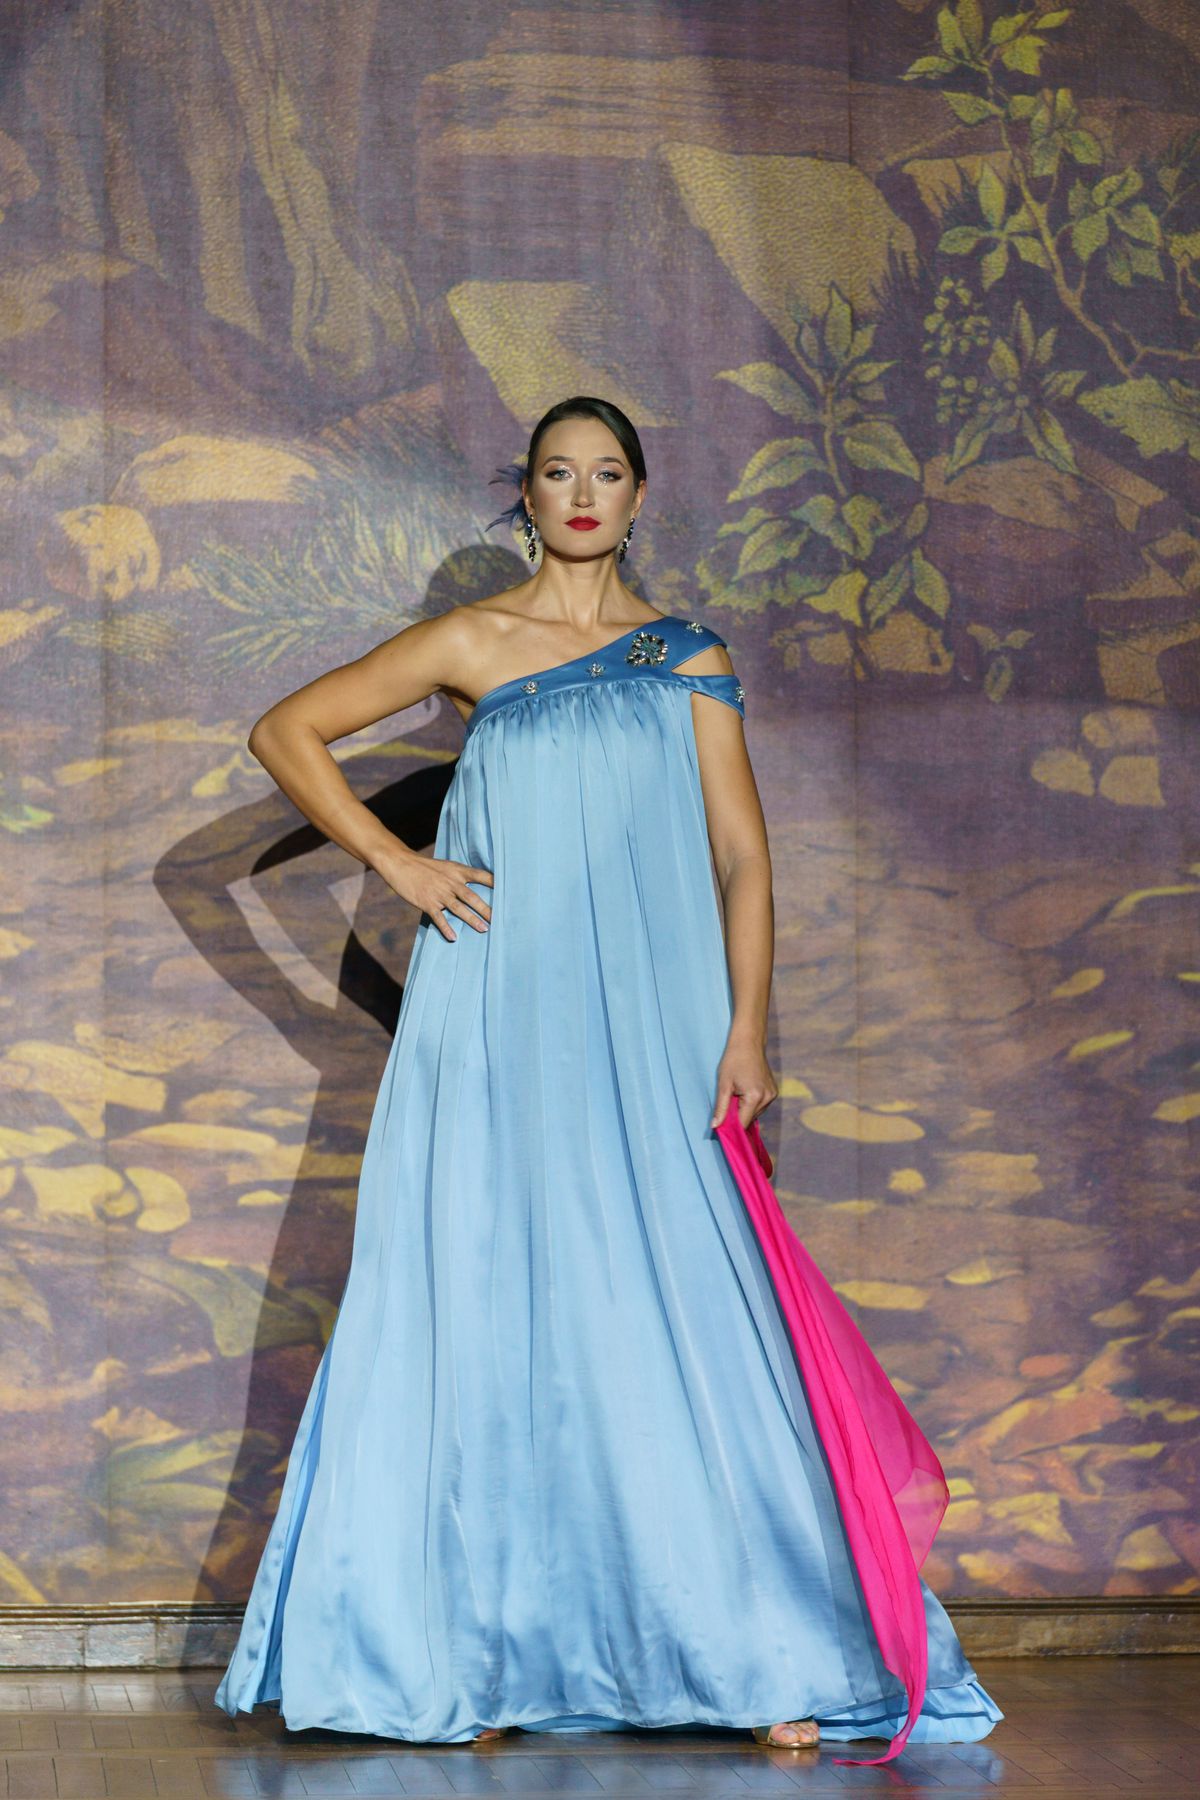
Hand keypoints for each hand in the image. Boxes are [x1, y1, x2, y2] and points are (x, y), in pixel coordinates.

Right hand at [374, 843, 492, 941]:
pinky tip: (453, 937)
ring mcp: (439, 893)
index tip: (510, 891)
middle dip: (487, 909)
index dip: (496, 883)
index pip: (482, 876)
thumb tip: (473, 887)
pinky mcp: (427, 902)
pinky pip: (439, 918)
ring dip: (472, 920)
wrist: (400, 863)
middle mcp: (451, 882)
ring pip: (459, 909)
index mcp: (457, 871)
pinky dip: (446, 928)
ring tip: (484, 930)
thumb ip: (459, 876)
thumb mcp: (445, 866)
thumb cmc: (424, 867)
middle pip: (473, 897)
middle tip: (500, 920)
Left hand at [710, 1035, 776, 1130]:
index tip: (722, 1126)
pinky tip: (745, 1091)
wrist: (749, 1042)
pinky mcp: (774, 1091)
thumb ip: (721, 1108)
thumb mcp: (723, 1084)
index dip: (732, 1127)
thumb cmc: (733, 1060)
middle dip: (738, 1115)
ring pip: (756, 1113)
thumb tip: (715, 1126)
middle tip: (728, 1101)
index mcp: (754, 1097)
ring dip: (745, 1109)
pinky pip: (761, 1105)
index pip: (743, 1123)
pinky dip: (752, 1104)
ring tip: (737, 1093)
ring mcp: (772, 1094)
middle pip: (750, 1119)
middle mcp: (767, 1098)